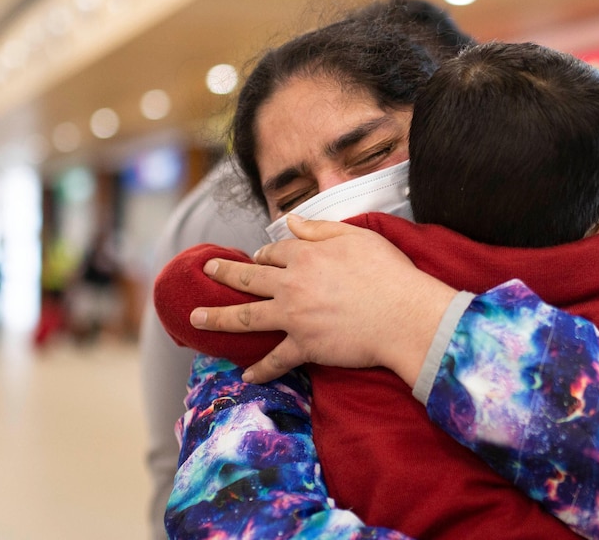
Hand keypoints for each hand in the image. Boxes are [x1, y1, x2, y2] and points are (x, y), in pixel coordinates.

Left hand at [190, 216, 456, 385]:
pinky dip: (260, 370)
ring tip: (195, 319)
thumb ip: (320, 229)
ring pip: (246, 317)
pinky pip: (275, 360)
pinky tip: (245, 376)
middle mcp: (292, 284)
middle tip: (207, 271)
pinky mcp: (304, 346)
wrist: (403, 316)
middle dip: (223, 273)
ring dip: (217, 318)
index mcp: (306, 255)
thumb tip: (291, 222)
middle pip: (248, 278)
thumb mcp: (357, 237)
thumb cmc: (389, 273)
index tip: (259, 256)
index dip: (264, 253)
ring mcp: (294, 317)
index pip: (274, 251)